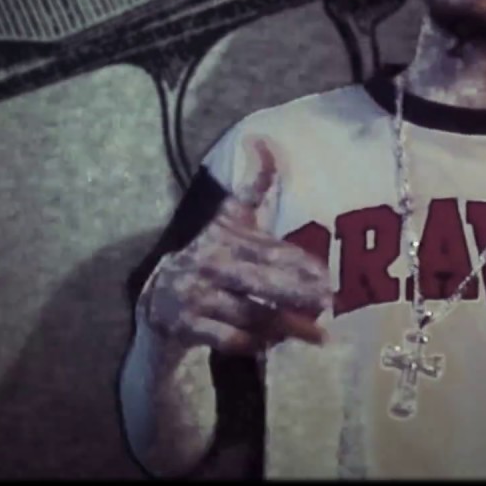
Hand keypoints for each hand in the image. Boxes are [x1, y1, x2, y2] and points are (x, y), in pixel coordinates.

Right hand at [139, 138, 332, 353]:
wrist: (158, 301)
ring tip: (317, 334)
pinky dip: (253, 343)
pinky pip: (226, 338)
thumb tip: (264, 140)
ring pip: (246, 312)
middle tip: (328, 304)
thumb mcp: (229, 220)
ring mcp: (193, 296)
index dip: (298, 264)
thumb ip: (254, 186)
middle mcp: (207, 262)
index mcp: (222, 235)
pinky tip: (274, 345)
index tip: (326, 277)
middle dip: (295, 292)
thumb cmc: (209, 256)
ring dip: (283, 325)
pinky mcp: (183, 326)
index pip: (267, 250)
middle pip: (259, 280)